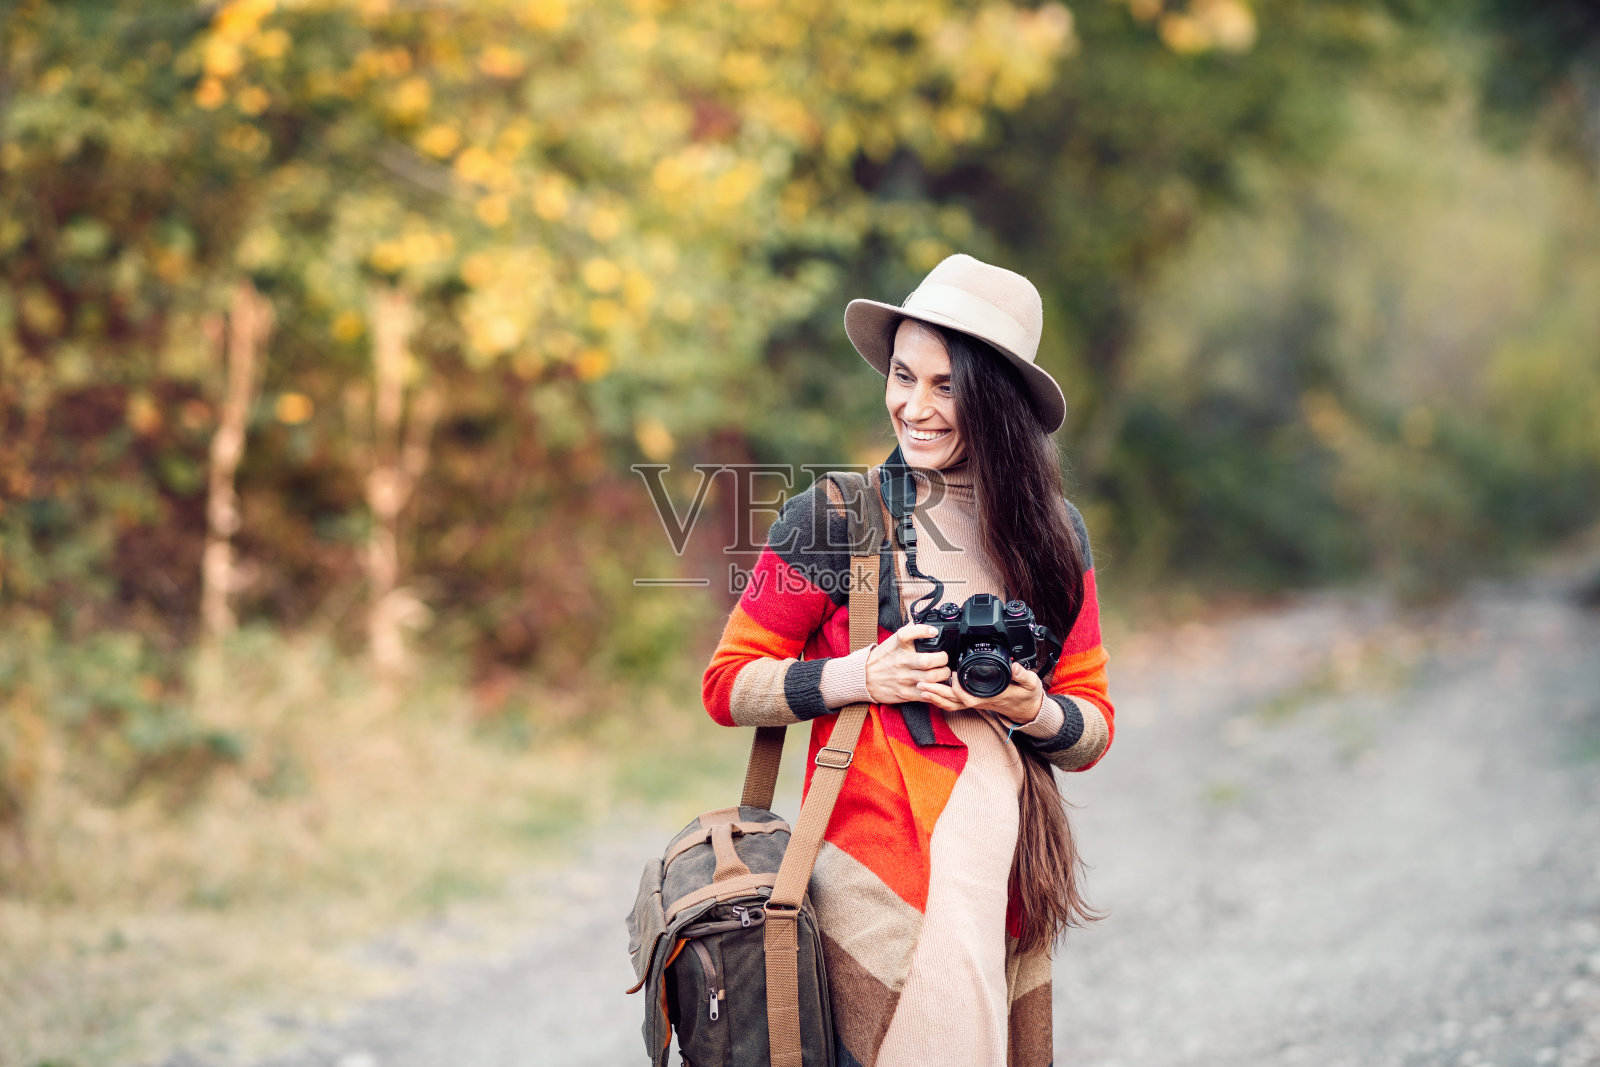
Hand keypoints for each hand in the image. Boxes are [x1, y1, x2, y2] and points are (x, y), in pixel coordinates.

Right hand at [864, 622, 951, 703]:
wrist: (864, 677)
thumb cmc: (882, 658)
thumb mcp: (892, 642)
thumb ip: (909, 631)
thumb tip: (926, 623)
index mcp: (897, 646)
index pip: (908, 634)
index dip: (923, 630)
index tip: (934, 632)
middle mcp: (901, 661)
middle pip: (926, 661)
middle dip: (942, 659)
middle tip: (944, 658)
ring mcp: (903, 678)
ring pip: (930, 678)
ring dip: (943, 675)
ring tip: (944, 672)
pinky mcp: (906, 693)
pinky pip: (926, 694)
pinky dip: (936, 690)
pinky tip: (938, 685)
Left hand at [916, 661, 1044, 725]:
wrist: (1028, 709)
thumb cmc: (1026, 695)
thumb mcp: (1030, 683)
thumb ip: (1022, 675)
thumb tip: (1015, 667)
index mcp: (989, 697)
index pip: (968, 696)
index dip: (957, 687)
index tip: (950, 675)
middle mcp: (978, 701)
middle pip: (953, 701)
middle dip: (936, 693)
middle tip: (920, 683)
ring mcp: (975, 702)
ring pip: (950, 704)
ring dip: (934, 697)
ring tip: (920, 687)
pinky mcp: (973, 701)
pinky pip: (953, 703)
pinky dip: (940, 699)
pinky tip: (931, 692)